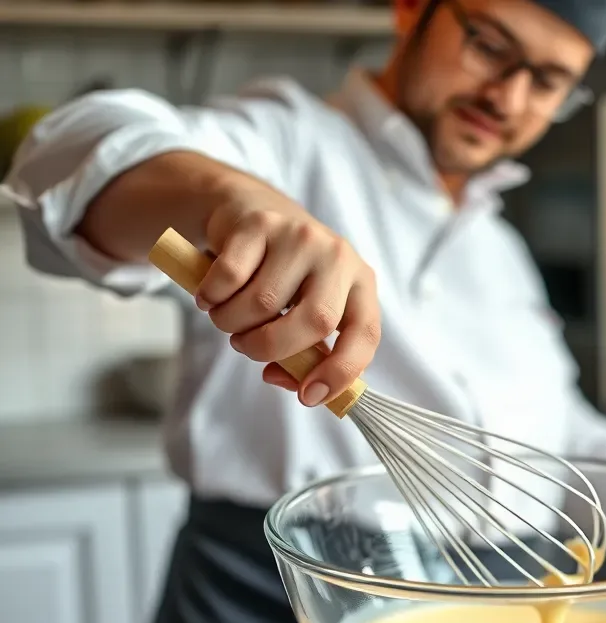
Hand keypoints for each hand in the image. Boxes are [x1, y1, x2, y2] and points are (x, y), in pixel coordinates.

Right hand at [197, 179, 380, 406]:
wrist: (249, 213)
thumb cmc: (284, 280)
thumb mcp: (303, 317)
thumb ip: (301, 358)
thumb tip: (286, 381)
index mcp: (361, 286)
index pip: (364, 335)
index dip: (339, 372)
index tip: (309, 397)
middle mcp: (339, 257)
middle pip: (315, 321)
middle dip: (272, 349)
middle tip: (245, 348)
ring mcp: (301, 236)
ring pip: (263, 304)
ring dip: (232, 325)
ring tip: (228, 318)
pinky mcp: (260, 223)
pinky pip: (229, 278)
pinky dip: (211, 299)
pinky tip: (211, 297)